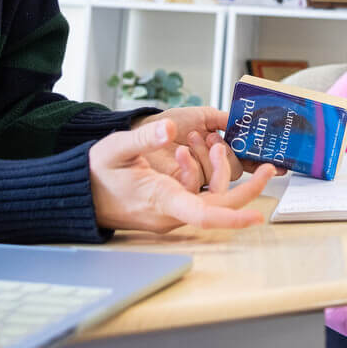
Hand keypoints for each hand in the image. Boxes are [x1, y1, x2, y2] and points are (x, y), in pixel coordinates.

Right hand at [89, 118, 275, 232]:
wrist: (78, 194)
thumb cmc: (95, 173)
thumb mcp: (116, 148)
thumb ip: (143, 138)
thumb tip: (169, 130)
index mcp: (161, 200)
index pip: (203, 214)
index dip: (232, 217)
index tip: (257, 216)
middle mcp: (170, 213)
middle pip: (218, 207)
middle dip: (246, 188)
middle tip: (267, 168)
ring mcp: (171, 214)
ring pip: (210, 198)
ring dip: (219, 171)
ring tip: (210, 143)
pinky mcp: (170, 209)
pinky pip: (197, 195)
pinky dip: (200, 173)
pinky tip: (187, 153)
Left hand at [136, 106, 284, 187]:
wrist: (141, 131)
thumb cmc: (168, 122)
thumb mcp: (202, 115)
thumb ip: (225, 119)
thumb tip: (246, 124)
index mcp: (220, 149)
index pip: (246, 160)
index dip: (261, 164)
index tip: (275, 165)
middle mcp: (211, 167)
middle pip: (236, 171)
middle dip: (228, 154)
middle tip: (214, 140)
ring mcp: (198, 179)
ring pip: (220, 177)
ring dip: (208, 156)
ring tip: (194, 138)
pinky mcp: (182, 190)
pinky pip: (197, 183)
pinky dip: (191, 165)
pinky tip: (181, 152)